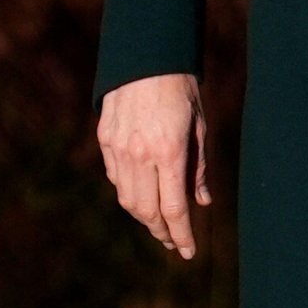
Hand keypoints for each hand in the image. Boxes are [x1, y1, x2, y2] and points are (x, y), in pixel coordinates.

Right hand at [96, 73, 210, 257]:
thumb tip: (202, 202)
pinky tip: (141, 192)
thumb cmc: (181, 88)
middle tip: (173, 240)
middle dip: (161, 230)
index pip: (173, 208)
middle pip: (146, 210)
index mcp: (169, 151)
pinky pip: (115, 176)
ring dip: (143, 215)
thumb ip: (199, 166)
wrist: (147, 55)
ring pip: (127, 198)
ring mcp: (118, 147)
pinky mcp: (105, 139)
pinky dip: (128, 190)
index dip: (181, 234)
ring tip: (158, 222)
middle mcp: (140, 154)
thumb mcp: (199, 124)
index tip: (188, 252)